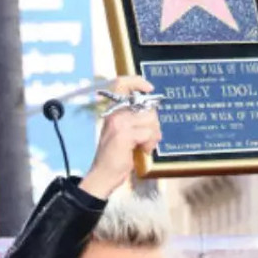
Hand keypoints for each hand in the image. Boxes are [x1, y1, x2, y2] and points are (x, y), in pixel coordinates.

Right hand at [81, 75, 162, 198]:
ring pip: (150, 120)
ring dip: (153, 136)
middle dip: (154, 123)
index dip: (137, 81)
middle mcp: (114, 114)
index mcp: (113, 112)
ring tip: (144, 146)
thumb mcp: (124, 134)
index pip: (122, 84)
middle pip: (146, 107)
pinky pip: (148, 133)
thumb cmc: (116, 157)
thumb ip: (134, 120)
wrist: (103, 175)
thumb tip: (153, 110)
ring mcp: (119, 124)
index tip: (149, 88)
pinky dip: (150, 144)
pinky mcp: (124, 135)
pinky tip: (143, 151)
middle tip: (148, 138)